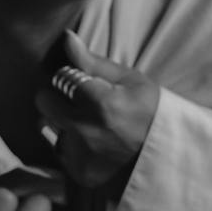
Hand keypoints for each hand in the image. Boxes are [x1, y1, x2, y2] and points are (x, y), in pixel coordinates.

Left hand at [34, 32, 160, 190]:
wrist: (167, 153)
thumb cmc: (149, 110)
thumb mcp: (128, 79)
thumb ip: (92, 61)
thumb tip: (66, 37)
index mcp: (99, 103)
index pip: (59, 78)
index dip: (70, 78)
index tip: (85, 84)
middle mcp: (85, 130)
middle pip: (44, 103)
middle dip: (57, 97)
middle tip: (81, 102)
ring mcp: (81, 155)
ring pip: (49, 127)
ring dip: (62, 123)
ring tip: (90, 125)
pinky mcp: (80, 173)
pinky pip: (59, 151)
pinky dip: (70, 145)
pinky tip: (92, 143)